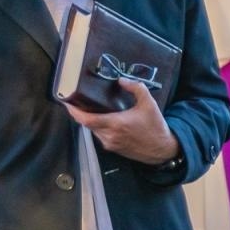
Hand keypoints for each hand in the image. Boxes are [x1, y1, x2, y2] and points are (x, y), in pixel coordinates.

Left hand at [65, 78, 180, 163]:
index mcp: (115, 123)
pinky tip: (105, 121)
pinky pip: (100, 136)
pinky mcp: (113, 149)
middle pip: (86, 124)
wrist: (162, 149)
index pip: (86, 119)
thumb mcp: (149, 104)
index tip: (67, 103)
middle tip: (78, 103)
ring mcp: (110, 144)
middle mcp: (109, 135)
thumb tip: (122, 80)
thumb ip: (136, 88)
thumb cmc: (156, 127)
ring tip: (92, 111)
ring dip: (91, 121)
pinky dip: (99, 128)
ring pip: (93, 131)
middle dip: (81, 114)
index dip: (74, 111)